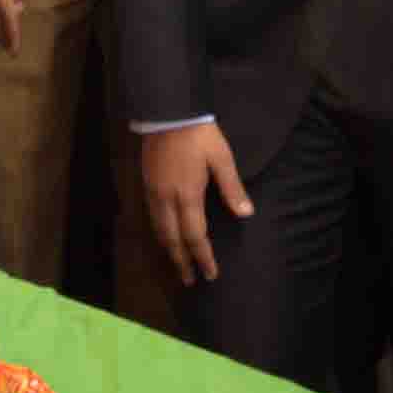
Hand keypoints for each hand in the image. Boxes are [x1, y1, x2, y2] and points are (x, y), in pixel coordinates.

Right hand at [140, 121, 249, 285]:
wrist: (167, 111)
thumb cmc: (199, 134)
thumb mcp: (221, 158)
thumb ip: (232, 188)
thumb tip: (245, 214)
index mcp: (187, 195)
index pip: (195, 236)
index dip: (203, 257)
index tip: (210, 274)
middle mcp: (166, 199)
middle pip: (172, 239)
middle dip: (181, 261)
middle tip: (189, 281)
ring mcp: (153, 192)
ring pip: (159, 230)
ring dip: (169, 249)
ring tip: (177, 263)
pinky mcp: (146, 183)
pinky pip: (152, 217)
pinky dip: (161, 233)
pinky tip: (166, 235)